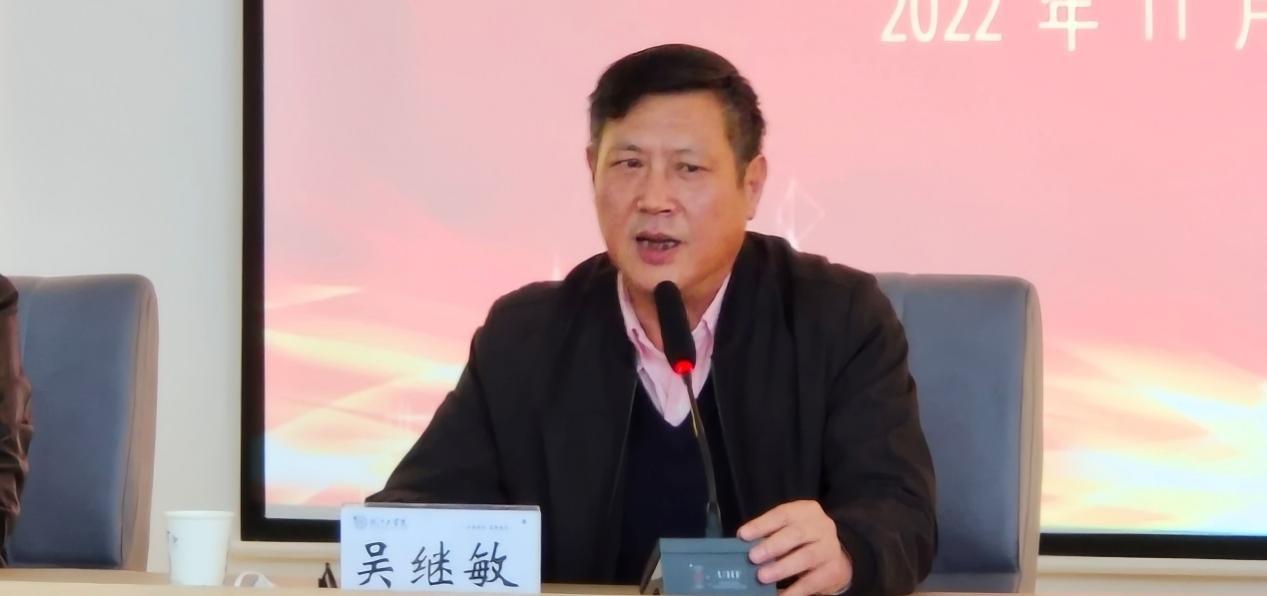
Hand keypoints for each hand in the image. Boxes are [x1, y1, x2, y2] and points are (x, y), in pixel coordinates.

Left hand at [737, 500, 851, 595]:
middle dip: (772, 546)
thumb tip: (742, 546)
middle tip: (753, 557)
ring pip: (807, 557)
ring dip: (782, 567)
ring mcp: (829, 549)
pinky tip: (777, 595)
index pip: (782, 514)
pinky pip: (811, 582)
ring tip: (762, 577)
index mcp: (806, 511)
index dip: (761, 524)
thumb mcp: (788, 529)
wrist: (833, 557)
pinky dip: (793, 590)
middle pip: (796, 534)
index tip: (743, 535)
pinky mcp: (833, 571)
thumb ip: (769, 534)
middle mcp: (821, 527)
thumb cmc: (802, 540)